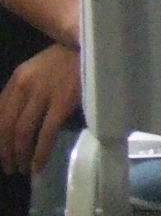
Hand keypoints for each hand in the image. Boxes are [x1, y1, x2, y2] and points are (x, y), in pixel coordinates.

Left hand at [0, 43, 79, 173]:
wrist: (96, 45)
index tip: (1, 153)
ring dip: (20, 155)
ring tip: (22, 169)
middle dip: (5, 151)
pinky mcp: (63, 102)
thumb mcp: (41, 70)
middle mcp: (25, 86)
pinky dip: (39, 153)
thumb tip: (21, 120)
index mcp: (17, 79)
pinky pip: (46, 133)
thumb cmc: (72, 59)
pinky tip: (37, 166)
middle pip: (6, 126)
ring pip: (22, 132)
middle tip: (9, 168)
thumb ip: (28, 91)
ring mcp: (44, 94)